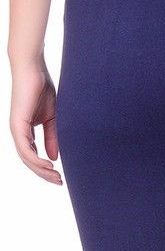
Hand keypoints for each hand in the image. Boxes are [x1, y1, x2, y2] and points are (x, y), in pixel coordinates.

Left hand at [9, 59, 61, 184]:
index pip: (34, 156)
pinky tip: (49, 165)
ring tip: (56, 176)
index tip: (60, 176)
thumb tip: (54, 158)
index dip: (46, 168)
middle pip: (29, 161)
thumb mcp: (52, 119)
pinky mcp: (17, 125)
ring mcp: (16, 130)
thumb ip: (52, 138)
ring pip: (27, 158)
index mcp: (26, 131)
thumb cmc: (42, 88)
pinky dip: (36, 160)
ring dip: (41, 170)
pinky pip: (25, 149)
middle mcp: (19, 133)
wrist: (33, 69)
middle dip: (44, 173)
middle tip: (59, 182)